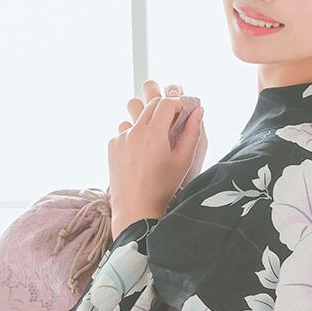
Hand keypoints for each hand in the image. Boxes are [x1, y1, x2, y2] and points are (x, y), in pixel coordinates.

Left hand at [108, 80, 204, 236]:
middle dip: (164, 109)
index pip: (166, 103)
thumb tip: (199, 111)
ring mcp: (120, 138)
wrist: (135, 208)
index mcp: (154, 134)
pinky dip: (136, 134)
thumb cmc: (163, 187)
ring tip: (157, 140)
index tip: (183, 111)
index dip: (177, 104)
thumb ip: (193, 132)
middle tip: (174, 122)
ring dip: (149, 121)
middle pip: (151, 105)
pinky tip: (143, 153)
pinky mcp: (112, 145)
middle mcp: (134, 132)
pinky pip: (126, 130)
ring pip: (137, 117)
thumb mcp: (183, 161)